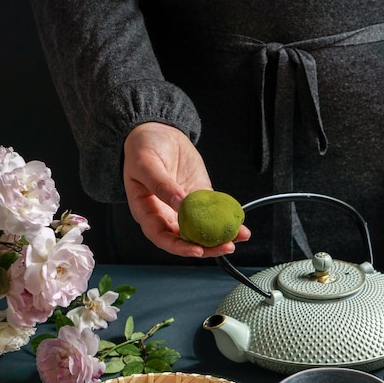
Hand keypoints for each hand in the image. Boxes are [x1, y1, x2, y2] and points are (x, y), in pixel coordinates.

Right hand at [123, 123, 249, 257]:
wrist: (157, 132)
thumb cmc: (142, 148)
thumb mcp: (145, 164)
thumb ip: (160, 185)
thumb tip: (180, 204)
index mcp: (147, 212)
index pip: (162, 237)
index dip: (179, 247)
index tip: (196, 250)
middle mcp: (166, 216)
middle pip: (186, 240)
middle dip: (207, 247)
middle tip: (226, 246)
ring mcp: (185, 209)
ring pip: (202, 230)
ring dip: (221, 237)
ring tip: (240, 236)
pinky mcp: (200, 198)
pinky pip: (213, 214)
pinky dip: (226, 220)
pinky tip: (241, 225)